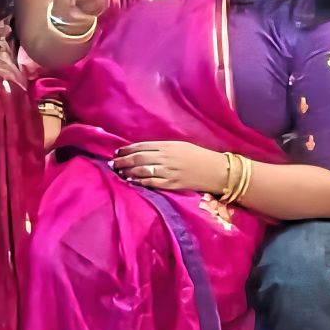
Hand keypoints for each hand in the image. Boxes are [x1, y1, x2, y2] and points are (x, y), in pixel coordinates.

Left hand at [112, 140, 228, 193]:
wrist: (216, 171)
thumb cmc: (200, 156)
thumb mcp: (181, 146)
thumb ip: (163, 148)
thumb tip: (144, 151)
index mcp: (168, 145)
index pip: (142, 146)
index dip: (127, 149)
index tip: (117, 152)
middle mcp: (167, 157)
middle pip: (139, 158)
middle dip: (123, 160)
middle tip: (112, 163)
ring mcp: (169, 171)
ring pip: (142, 170)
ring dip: (128, 171)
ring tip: (119, 172)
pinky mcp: (173, 184)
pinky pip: (152, 182)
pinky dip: (139, 181)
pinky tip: (131, 181)